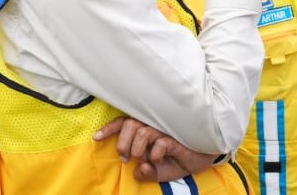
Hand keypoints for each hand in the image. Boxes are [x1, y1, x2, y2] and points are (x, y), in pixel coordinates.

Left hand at [95, 117, 217, 182]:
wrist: (200, 161)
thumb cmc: (176, 161)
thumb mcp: (156, 172)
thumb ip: (144, 172)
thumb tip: (138, 169)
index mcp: (146, 129)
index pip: (124, 123)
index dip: (109, 129)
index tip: (96, 138)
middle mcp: (154, 126)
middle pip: (130, 124)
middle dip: (123, 143)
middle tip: (126, 158)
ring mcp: (165, 129)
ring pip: (142, 132)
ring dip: (139, 149)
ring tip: (145, 159)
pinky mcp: (176, 137)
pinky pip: (160, 143)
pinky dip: (155, 154)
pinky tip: (160, 159)